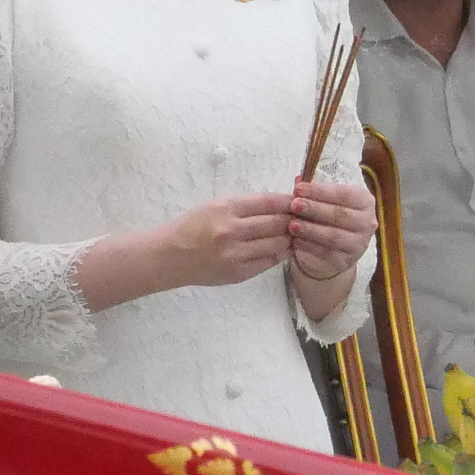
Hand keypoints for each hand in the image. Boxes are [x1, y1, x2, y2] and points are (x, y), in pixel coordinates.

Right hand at [152, 193, 303, 291]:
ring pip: (278, 244)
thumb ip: (248, 205)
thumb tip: (282, 204)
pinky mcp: (238, 273)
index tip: (301, 201)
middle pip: (277, 223)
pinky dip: (280, 253)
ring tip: (298, 233)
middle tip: (306, 218)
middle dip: (294, 220)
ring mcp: (236, 254)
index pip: (269, 202)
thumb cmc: (193, 226)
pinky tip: (284, 248)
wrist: (169, 256)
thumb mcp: (216, 206)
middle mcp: (232, 231)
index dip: (289, 201)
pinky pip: (269, 261)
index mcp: (226, 208)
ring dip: (290, 238)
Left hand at [286, 178, 377, 284]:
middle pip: (339, 215)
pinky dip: (310, 246)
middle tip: (294, 205)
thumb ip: (314, 190)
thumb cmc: (329, 217)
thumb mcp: (324, 201)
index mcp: (364, 201)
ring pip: (334, 236)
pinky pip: (327, 253)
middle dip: (314, 209)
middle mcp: (367, 222)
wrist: (334, 248)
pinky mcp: (348, 260)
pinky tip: (296, 241)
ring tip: (292, 225)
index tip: (298, 188)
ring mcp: (360, 243)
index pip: (343, 194)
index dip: (320, 191)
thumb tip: (298, 179)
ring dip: (311, 229)